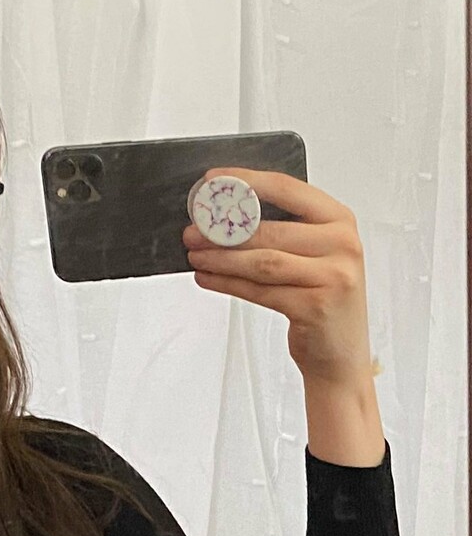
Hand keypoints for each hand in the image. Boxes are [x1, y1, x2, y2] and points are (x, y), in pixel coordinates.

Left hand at [182, 168, 374, 386]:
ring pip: (263, 262)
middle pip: (271, 231)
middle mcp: (342, 244)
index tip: (214, 180)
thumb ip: (285, 231)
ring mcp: (333, 276)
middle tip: (192, 231)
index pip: (288, 190)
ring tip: (195, 255)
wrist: (340, 354)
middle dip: (224, 231)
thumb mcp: (315, 255)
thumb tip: (227, 214)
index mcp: (340, 220)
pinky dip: (228, 284)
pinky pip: (260, 291)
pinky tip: (207, 278)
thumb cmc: (321, 298)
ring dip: (222, 258)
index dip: (247, 182)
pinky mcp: (315, 307)